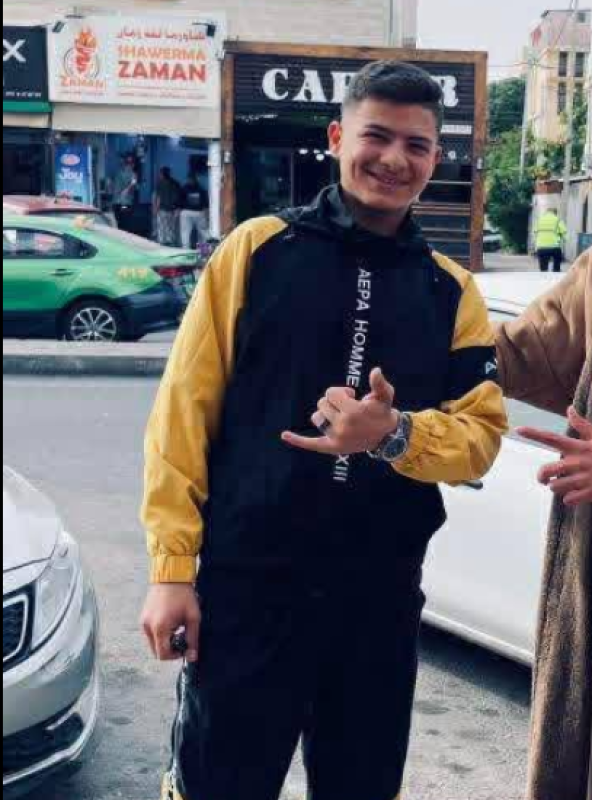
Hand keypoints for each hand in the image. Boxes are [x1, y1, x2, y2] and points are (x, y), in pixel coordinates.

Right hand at [141, 584, 200, 662]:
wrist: (172, 576)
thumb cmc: (184, 596)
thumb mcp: (193, 618)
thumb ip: (192, 639)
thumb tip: (192, 657)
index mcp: (159, 628)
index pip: (163, 655)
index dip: (175, 656)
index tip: (184, 648)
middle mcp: (147, 627)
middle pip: (156, 650)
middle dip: (170, 648)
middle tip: (182, 637)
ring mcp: (143, 621)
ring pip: (153, 642)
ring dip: (164, 640)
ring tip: (177, 627)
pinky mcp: (143, 616)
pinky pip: (150, 632)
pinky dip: (160, 632)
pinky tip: (170, 621)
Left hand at [282, 368, 399, 455]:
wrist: (387, 437)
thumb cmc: (383, 412)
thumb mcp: (385, 396)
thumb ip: (379, 383)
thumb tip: (375, 371)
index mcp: (353, 412)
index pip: (331, 393)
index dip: (341, 392)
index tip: (353, 397)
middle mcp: (343, 426)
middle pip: (322, 403)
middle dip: (333, 402)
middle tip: (348, 408)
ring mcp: (336, 438)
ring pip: (317, 417)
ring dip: (325, 414)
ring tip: (339, 417)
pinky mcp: (331, 447)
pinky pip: (311, 443)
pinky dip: (297, 440)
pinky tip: (284, 435)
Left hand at [518, 406, 591, 507]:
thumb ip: (582, 425)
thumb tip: (569, 409)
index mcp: (579, 447)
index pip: (552, 438)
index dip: (534, 433)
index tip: (518, 429)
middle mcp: (578, 462)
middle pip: (546, 470)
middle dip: (541, 476)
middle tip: (544, 479)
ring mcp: (583, 479)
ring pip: (555, 487)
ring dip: (556, 488)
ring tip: (565, 485)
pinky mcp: (590, 493)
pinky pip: (568, 499)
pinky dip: (568, 499)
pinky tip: (575, 495)